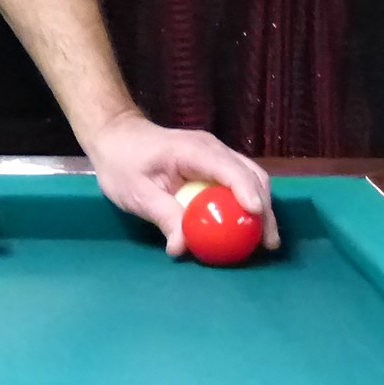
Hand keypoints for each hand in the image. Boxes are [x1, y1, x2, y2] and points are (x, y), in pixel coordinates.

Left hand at [85, 111, 279, 256]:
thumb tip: (182, 248)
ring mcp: (216, 156)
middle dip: (264, 208)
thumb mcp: (136, 193)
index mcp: (193, 151)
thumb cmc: (122, 162)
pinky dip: (247, 205)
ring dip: (261, 208)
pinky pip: (239, 184)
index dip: (247, 191)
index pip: (229, 169)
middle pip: (250, 175)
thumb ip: (163, 216)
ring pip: (250, 178)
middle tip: (268, 243)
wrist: (115, 137)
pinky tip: (247, 228)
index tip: (257, 215)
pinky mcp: (214, 166)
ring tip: (264, 241)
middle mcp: (212, 149)